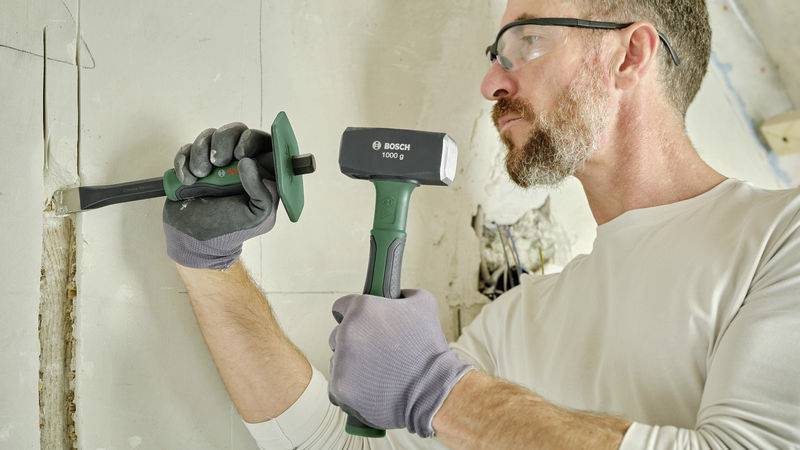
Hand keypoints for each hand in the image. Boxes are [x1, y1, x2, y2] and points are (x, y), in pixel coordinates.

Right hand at [163, 122, 277, 268]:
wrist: (193, 240)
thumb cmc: (230, 230)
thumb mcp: (257, 216)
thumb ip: (263, 192)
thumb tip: (249, 162)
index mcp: (260, 173)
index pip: (263, 142)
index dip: (252, 140)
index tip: (240, 154)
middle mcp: (239, 163)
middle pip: (236, 131)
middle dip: (224, 142)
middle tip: (218, 163)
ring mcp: (215, 162)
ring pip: (210, 135)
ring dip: (201, 153)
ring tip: (200, 177)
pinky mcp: (192, 164)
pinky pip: (188, 149)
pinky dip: (184, 161)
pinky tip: (187, 181)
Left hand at [327, 289, 472, 436]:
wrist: (433, 390)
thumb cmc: (429, 348)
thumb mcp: (424, 305)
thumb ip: (403, 293)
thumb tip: (395, 294)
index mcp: (362, 309)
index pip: (341, 306)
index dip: (354, 315)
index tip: (364, 325)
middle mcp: (346, 332)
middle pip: (337, 335)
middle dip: (353, 342)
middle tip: (377, 353)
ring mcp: (341, 361)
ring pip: (337, 360)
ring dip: (351, 365)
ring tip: (378, 373)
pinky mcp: (341, 387)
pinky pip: (337, 384)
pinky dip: (351, 387)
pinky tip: (371, 387)